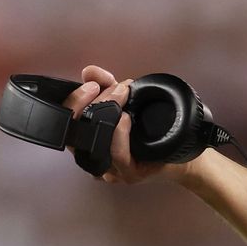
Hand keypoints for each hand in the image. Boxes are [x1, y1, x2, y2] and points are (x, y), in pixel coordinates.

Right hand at [61, 65, 192, 184]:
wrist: (179, 152)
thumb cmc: (148, 129)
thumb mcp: (126, 102)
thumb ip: (107, 86)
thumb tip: (89, 71)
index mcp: (87, 140)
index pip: (67, 122)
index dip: (74, 101)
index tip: (91, 83)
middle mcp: (93, 157)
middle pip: (74, 135)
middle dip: (86, 104)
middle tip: (106, 86)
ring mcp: (110, 169)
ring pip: (95, 144)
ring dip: (106, 114)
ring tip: (119, 95)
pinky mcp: (129, 174)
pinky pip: (117, 156)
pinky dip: (118, 135)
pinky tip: (124, 118)